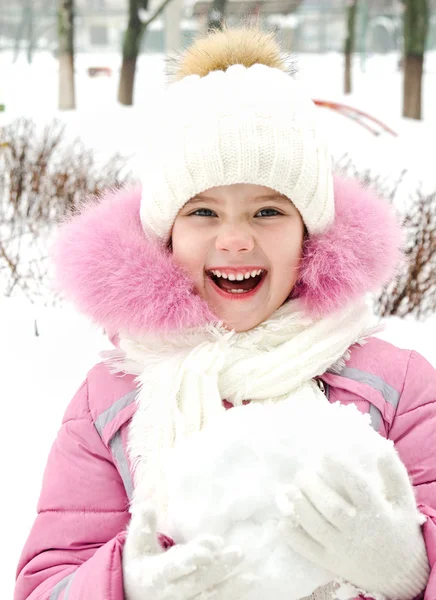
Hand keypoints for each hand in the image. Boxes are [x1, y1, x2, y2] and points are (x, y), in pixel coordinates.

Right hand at [122, 504, 254, 599]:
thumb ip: (143, 525)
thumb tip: (146, 505)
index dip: (192, 558)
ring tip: (251, 576)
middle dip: (218, 568)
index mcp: (154, 575)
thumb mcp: (136, 545)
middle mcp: (170, 593)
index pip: (174, 566)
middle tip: (238, 553)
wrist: (133, 596)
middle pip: (197, 581)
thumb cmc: (139, 564)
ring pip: (208, 596)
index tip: (210, 549)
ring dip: (230, 586)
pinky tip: (247, 585)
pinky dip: (231, 596)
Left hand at [277, 452, 428, 599]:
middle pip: (332, 507)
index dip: (340, 467)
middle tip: (302, 473)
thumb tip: (381, 447)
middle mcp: (359, 531)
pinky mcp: (332, 562)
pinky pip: (309, 550)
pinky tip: (283, 522)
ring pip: (317, 527)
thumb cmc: (399, 528)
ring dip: (300, 507)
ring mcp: (343, 548)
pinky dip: (293, 537)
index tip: (325, 453)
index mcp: (377, 512)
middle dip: (312, 487)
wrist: (402, 573)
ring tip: (288, 490)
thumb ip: (393, 473)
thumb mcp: (403, 500)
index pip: (357, 487)